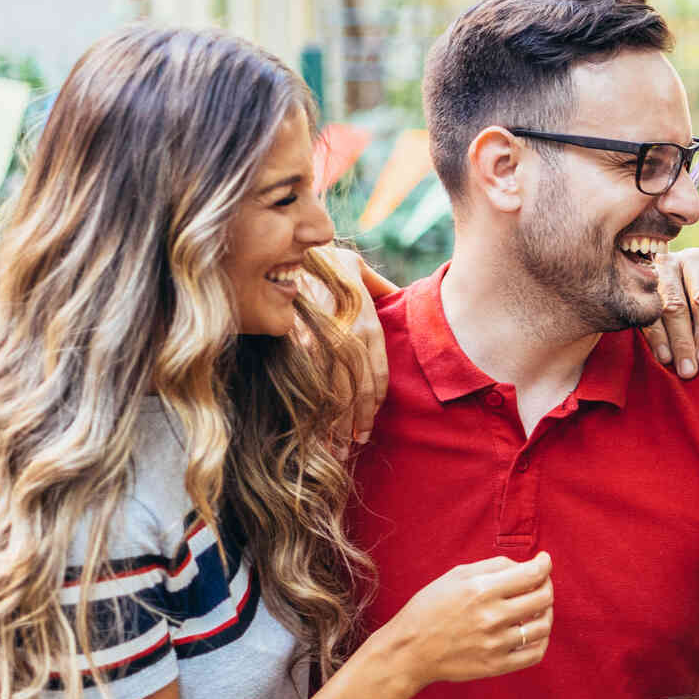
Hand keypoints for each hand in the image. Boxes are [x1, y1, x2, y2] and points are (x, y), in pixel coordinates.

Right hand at [303, 246, 393, 442]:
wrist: (301, 251)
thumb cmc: (335, 263)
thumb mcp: (367, 278)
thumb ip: (385, 293)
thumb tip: (399, 298)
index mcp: (370, 328)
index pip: (377, 378)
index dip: (373, 407)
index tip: (368, 428)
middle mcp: (351, 339)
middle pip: (357, 393)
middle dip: (354, 424)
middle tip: (351, 447)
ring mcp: (324, 342)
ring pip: (334, 391)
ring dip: (333, 423)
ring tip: (334, 447)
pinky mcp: (299, 342)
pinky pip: (310, 379)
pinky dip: (312, 404)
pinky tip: (311, 423)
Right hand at [374, 554, 553, 691]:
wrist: (409, 651)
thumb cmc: (429, 609)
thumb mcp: (455, 576)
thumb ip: (493, 566)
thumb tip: (526, 565)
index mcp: (481, 590)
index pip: (532, 575)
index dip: (545, 565)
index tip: (544, 561)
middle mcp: (492, 617)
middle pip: (543, 598)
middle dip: (547, 585)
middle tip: (541, 582)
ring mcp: (496, 644)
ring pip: (544, 625)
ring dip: (547, 612)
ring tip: (538, 607)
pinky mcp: (497, 665)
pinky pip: (535, 653)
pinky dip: (542, 639)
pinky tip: (534, 630)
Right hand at [642, 247, 698, 378]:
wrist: (660, 286)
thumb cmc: (694, 298)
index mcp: (696, 261)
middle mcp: (669, 262)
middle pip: (678, 305)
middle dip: (686, 341)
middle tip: (691, 371)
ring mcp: (644, 274)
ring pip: (657, 312)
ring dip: (669, 343)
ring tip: (679, 368)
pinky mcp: (628, 289)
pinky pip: (640, 316)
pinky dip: (654, 339)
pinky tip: (663, 357)